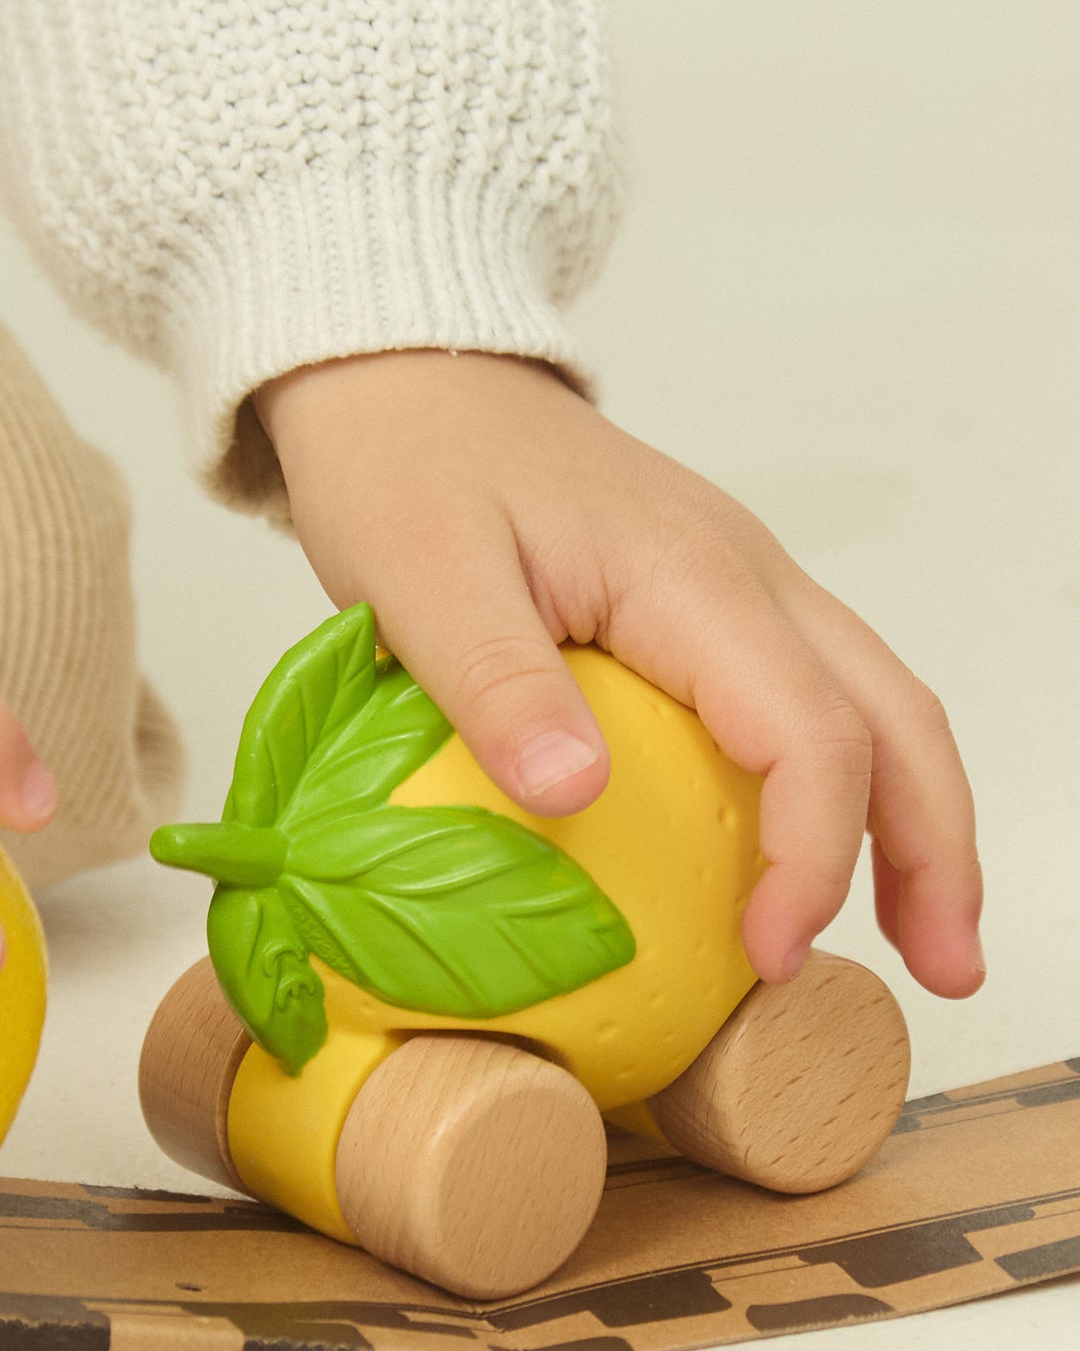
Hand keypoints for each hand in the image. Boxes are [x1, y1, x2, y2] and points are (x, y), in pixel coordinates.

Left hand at [255, 351, 982, 1000]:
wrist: (404, 378)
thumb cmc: (407, 465)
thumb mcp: (419, 575)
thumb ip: (496, 682)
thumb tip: (572, 797)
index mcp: (689, 576)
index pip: (808, 727)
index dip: (811, 852)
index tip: (769, 952)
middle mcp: (746, 575)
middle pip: (892, 716)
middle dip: (936, 849)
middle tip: (945, 971)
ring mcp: (736, 584)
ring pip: (872, 702)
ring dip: (912, 819)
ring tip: (920, 936)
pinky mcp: (706, 602)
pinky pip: (808, 695)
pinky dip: (840, 784)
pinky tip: (806, 853)